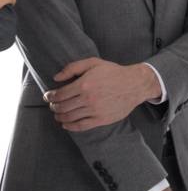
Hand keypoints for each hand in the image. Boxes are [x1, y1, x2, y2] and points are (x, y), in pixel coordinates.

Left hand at [45, 58, 159, 130]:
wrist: (136, 84)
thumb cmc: (113, 72)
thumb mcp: (93, 63)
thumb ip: (72, 68)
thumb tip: (56, 78)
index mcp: (84, 84)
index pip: (59, 95)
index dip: (50, 96)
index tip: (48, 96)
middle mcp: (88, 99)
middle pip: (62, 107)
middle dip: (54, 107)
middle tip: (53, 105)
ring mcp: (95, 110)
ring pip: (69, 117)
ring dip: (59, 117)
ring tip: (58, 114)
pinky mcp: (102, 119)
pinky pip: (81, 126)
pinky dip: (70, 126)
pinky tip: (66, 124)